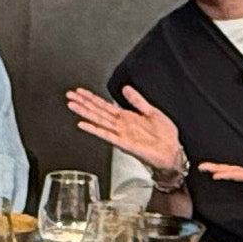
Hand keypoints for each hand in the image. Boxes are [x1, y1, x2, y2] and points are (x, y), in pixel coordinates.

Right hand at [64, 85, 185, 179]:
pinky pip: (106, 135)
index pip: (105, 105)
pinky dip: (94, 129)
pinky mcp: (124, 143)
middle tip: (70, 95)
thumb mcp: (151, 111)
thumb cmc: (165, 136)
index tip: (80, 91)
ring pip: (99, 120)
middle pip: (97, 112)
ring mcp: (121, 134)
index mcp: (127, 117)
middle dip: (83, 103)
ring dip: (85, 113)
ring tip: (72, 105)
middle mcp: (121, 125)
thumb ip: (137, 100)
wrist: (173, 153)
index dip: (92, 97)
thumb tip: (126, 88)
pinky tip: (83, 124)